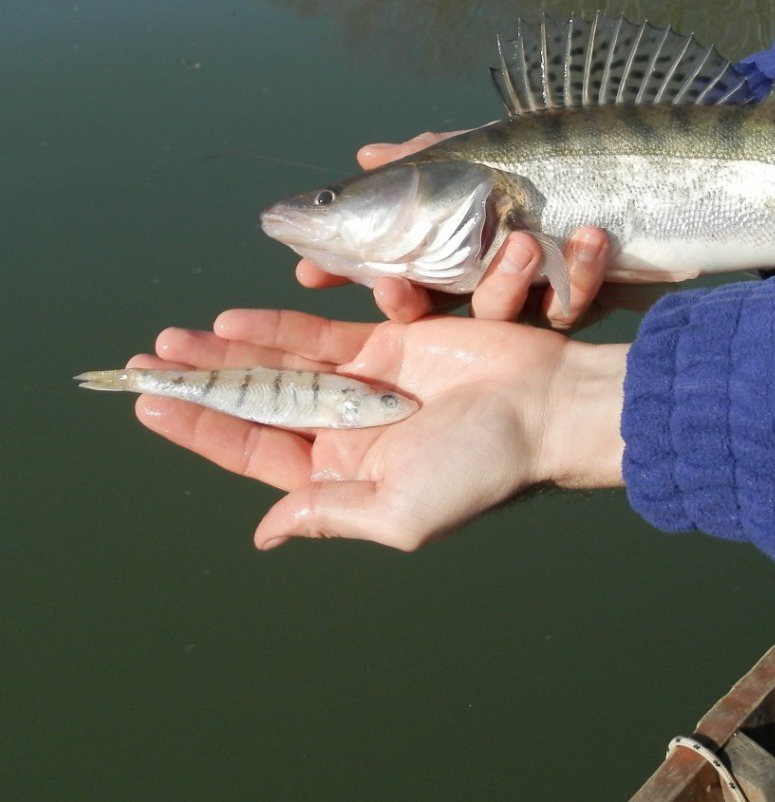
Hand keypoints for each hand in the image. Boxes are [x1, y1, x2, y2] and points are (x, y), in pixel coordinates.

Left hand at [131, 309, 626, 549]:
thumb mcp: (401, 511)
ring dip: (228, 355)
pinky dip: (277, 329)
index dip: (202, 431)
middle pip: (258, 406)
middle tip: (145, 365)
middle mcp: (347, 430)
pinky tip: (231, 323)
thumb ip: (329, 515)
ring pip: (280, 367)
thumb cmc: (480, 467)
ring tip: (171, 343)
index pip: (256, 453)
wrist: (546, 407)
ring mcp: (365, 384)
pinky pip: (321, 336)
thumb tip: (265, 534)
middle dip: (202, 387)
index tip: (152, 406)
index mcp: (344, 476)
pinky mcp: (388, 344)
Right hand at [295, 132, 612, 328]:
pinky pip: (572, 303)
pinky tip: (590, 234)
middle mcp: (489, 277)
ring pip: (501, 309)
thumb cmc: (560, 159)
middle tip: (394, 287)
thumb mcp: (489, 150)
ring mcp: (535, 296)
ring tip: (522, 239)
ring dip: (507, 277)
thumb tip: (365, 154)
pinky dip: (582, 270)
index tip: (311, 270)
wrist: (651, 176)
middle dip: (406, 297)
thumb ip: (430, 156)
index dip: (355, 271)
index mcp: (460, 246)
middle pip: (432, 303)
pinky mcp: (582, 302)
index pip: (394, 266)